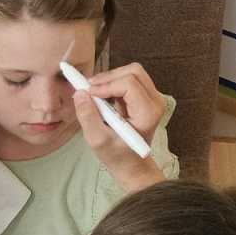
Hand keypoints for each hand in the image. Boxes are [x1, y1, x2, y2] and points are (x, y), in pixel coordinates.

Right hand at [73, 62, 165, 189]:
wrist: (131, 163)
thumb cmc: (116, 155)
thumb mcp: (97, 140)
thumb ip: (87, 117)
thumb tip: (80, 93)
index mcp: (148, 113)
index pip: (129, 84)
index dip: (106, 85)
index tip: (88, 93)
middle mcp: (155, 102)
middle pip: (133, 71)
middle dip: (108, 77)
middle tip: (88, 89)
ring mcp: (153, 98)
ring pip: (131, 71)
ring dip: (109, 78)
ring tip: (93, 93)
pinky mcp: (145, 96)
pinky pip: (129, 78)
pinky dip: (112, 82)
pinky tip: (101, 96)